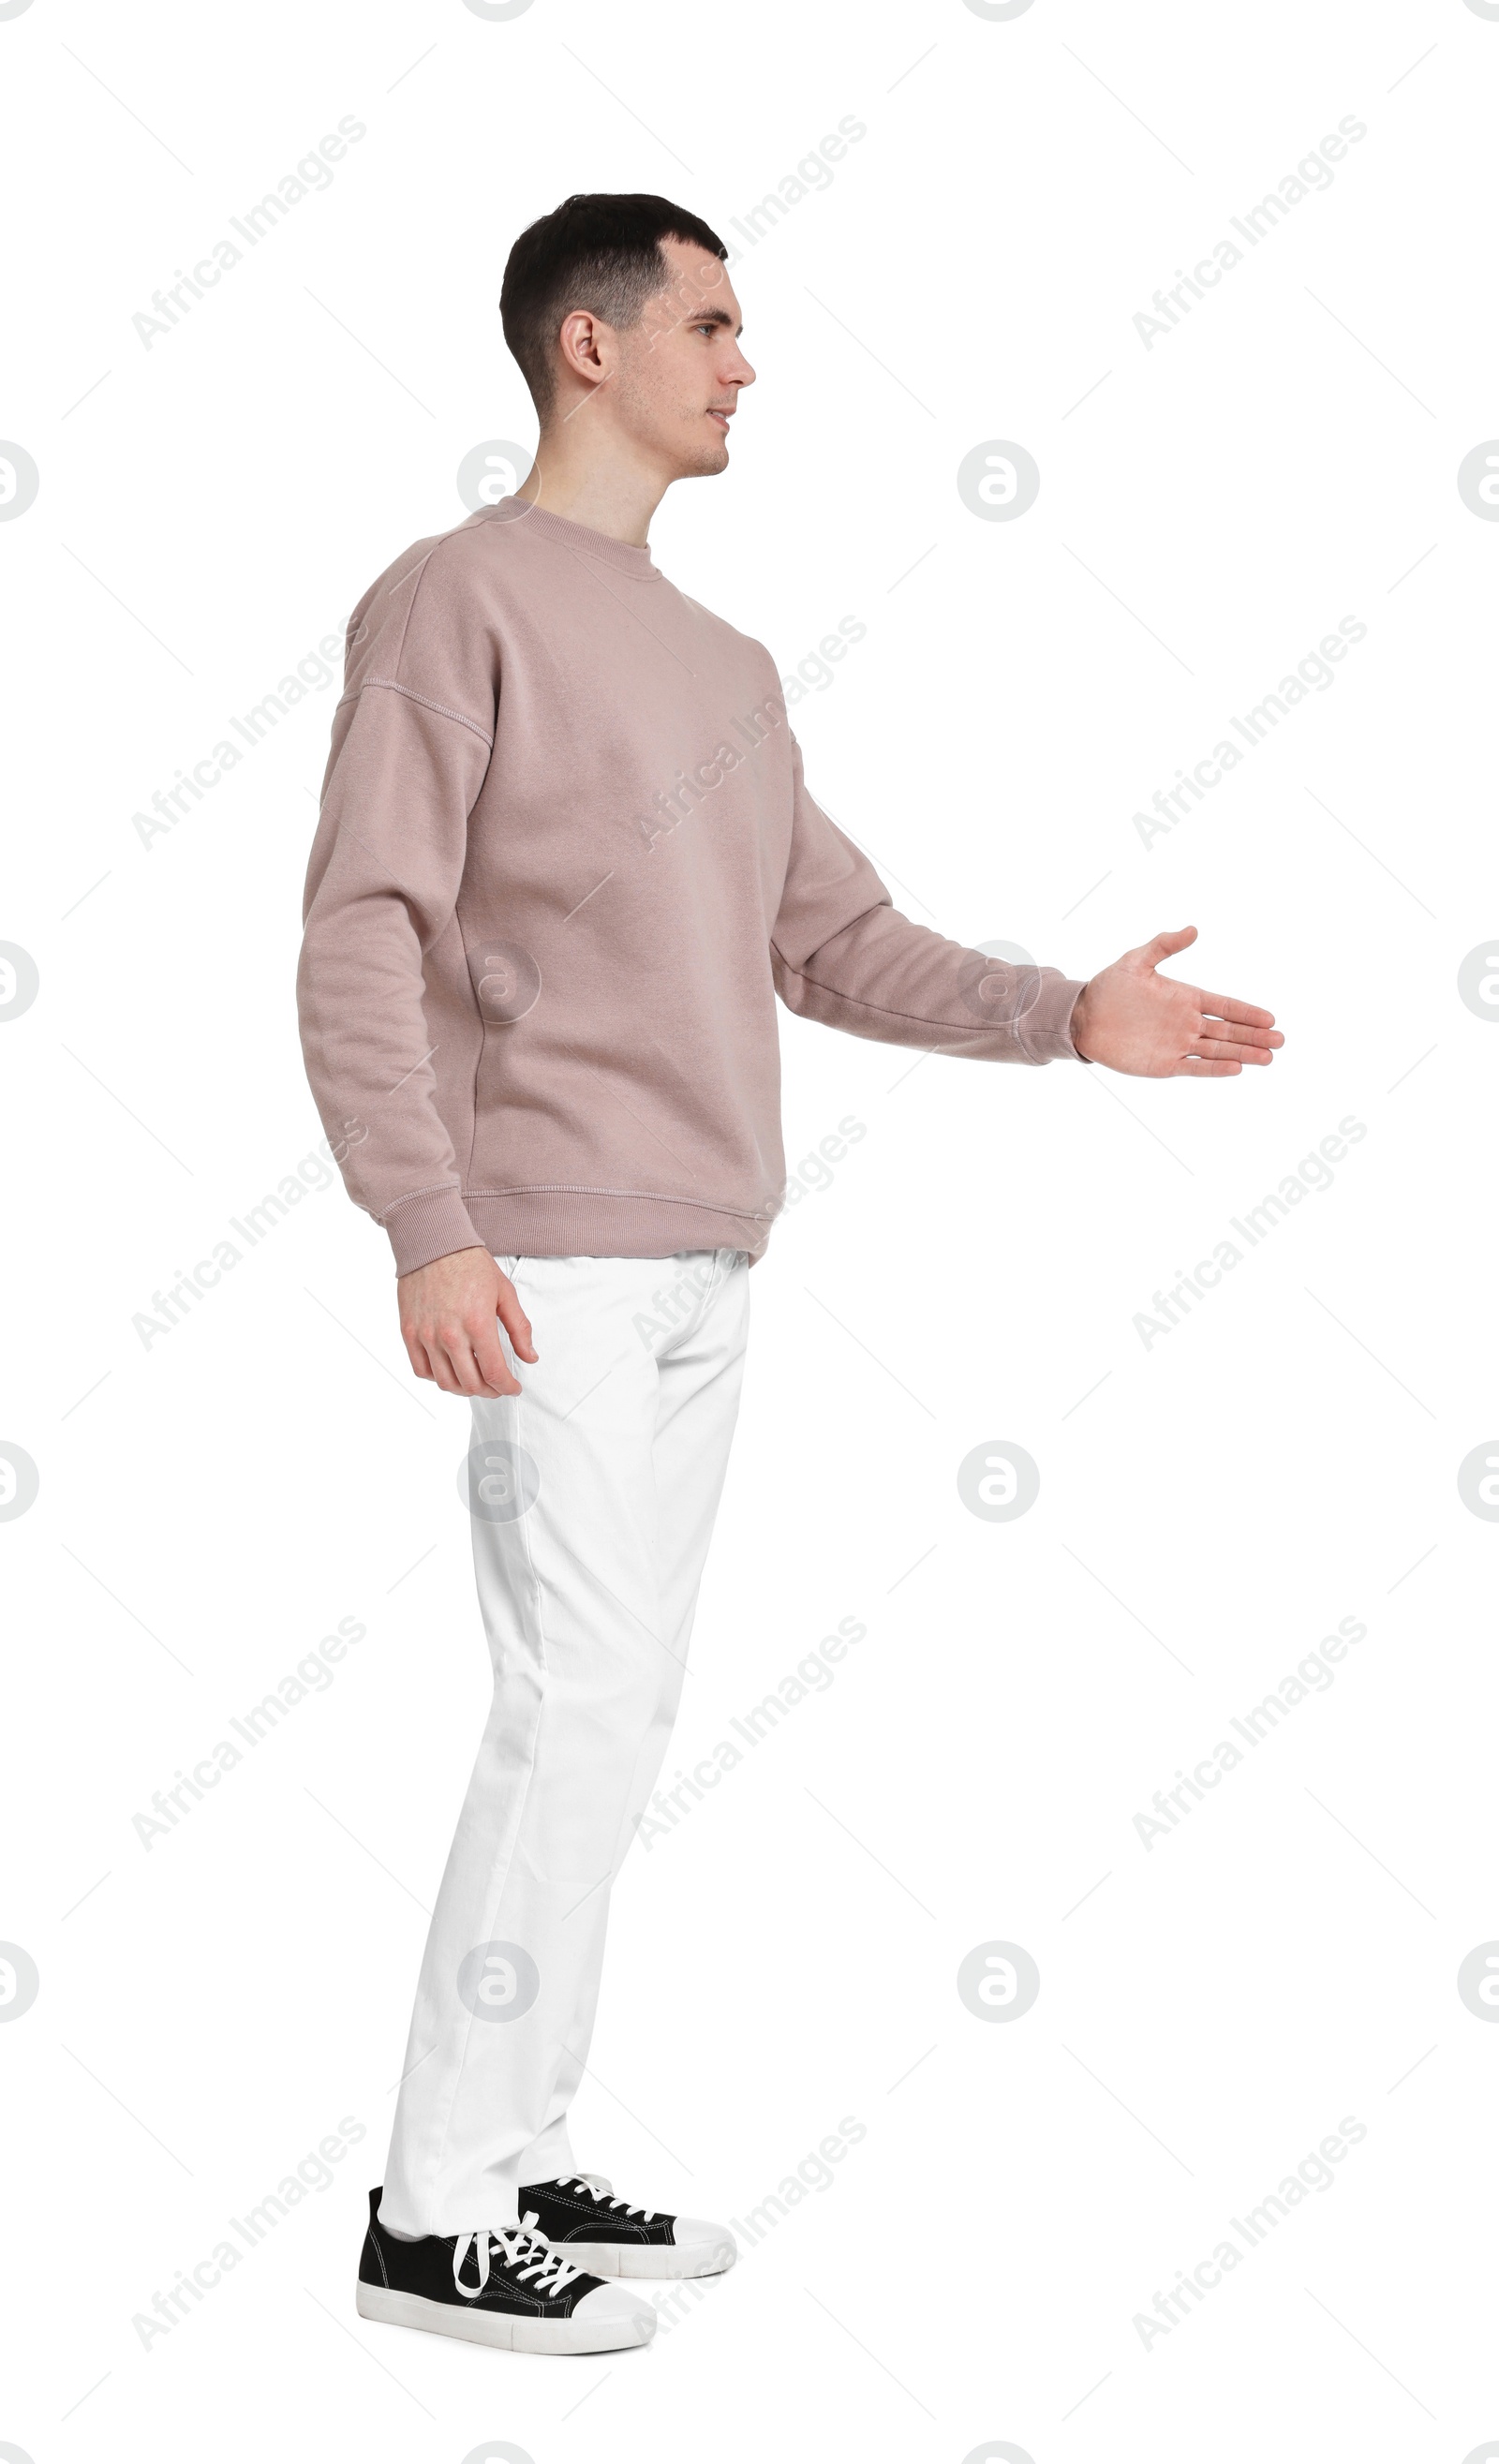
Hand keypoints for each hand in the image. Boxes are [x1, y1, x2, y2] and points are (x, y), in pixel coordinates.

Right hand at [397, 1247, 537, 1396]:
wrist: (434, 1244)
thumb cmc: (471, 1264)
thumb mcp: (505, 1293)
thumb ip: (519, 1329)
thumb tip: (530, 1357)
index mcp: (477, 1324)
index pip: (494, 1373)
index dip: (507, 1387)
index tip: (513, 1388)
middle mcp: (450, 1334)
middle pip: (471, 1383)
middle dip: (490, 1391)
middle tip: (497, 1387)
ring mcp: (426, 1335)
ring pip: (445, 1382)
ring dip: (464, 1389)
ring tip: (475, 1382)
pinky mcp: (409, 1332)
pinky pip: (421, 1369)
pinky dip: (437, 1378)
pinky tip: (450, 1370)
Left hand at [1070, 926, 1282, 1076]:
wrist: (1082, 1017)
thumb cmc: (1109, 987)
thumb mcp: (1136, 961)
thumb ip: (1164, 945)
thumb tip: (1193, 929)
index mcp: (1185, 997)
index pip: (1225, 1005)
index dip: (1247, 1012)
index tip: (1270, 1018)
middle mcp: (1186, 1022)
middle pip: (1228, 1030)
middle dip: (1254, 1036)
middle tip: (1280, 1041)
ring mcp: (1177, 1044)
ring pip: (1218, 1050)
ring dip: (1242, 1053)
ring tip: (1268, 1058)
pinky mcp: (1163, 1064)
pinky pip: (1194, 1068)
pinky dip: (1214, 1069)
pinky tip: (1236, 1068)